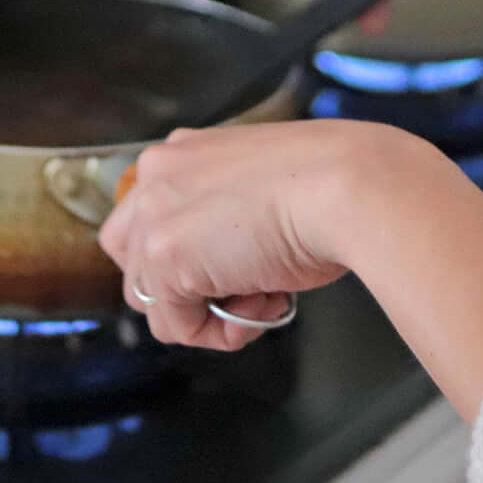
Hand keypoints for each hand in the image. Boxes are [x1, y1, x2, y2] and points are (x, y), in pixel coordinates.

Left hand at [97, 119, 427, 352]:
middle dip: (187, 289)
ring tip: (265, 297)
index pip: (150, 216)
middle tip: (243, 290)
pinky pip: (176, 326)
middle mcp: (157, 175)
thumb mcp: (263, 189)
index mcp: (183, 150)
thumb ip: (226, 215)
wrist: (345, 186)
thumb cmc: (327, 184)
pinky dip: (218, 332)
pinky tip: (265, 302)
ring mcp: (155, 217)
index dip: (189, 256)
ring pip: (155, 299)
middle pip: (137, 259)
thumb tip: (224, 267)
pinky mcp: (164, 260)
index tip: (232, 268)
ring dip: (209, 313)